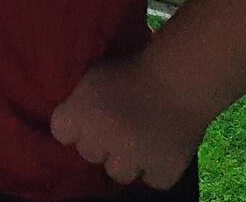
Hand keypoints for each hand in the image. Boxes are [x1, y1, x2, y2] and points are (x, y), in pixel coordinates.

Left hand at [49, 54, 209, 189]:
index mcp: (79, 112)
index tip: (88, 115)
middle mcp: (101, 139)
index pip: (61, 132)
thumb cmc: (136, 64)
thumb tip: (77, 112)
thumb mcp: (97, 72)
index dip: (75, 124)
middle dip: (101, 141)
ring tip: (140, 142)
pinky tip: (161, 153)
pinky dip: (158, 169)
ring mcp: (132, 158)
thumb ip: (81, 97)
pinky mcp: (164, 169)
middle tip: (118, 126)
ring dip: (127, 160)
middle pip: (89, 153)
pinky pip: (154, 180)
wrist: (183, 76)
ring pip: (118, 172)